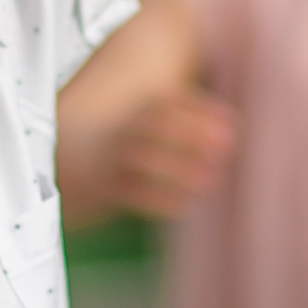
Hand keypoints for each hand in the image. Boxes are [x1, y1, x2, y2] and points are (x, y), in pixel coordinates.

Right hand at [105, 89, 236, 219]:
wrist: (72, 161)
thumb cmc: (134, 139)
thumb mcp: (154, 119)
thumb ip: (189, 114)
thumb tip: (235, 119)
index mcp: (139, 111)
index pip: (169, 103)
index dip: (201, 110)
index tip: (232, 122)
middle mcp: (126, 131)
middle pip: (155, 125)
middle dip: (191, 133)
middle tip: (229, 145)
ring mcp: (114, 159)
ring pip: (143, 160)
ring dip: (178, 170)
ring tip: (213, 179)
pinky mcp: (108, 188)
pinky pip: (131, 193)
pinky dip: (158, 200)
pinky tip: (187, 204)